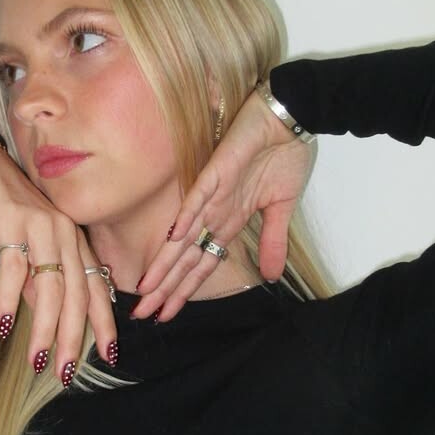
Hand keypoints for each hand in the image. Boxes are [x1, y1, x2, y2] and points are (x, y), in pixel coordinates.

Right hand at [0, 134, 117, 383]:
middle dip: (73, 337)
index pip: (94, 289)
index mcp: (74, 243)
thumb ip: (39, 282)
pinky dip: (9, 299)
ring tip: (36, 360)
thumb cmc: (5, 211)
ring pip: (50, 287)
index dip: (104, 323)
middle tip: (66, 372)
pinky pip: (14, 268)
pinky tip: (4, 324)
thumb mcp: (28, 251)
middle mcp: (65, 236)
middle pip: (76, 295)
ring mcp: (42, 228)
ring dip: (44, 328)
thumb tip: (45, 320)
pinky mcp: (13, 223)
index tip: (108, 355)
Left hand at [130, 88, 314, 321]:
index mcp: (228, 220)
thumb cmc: (285, 156)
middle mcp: (214, 212)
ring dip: (165, 264)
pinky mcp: (216, 172)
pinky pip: (198, 197)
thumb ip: (273, 243)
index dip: (184, 289)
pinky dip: (186, 218)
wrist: (292, 119)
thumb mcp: (283, 209)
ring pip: (183, 236)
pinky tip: (171, 239)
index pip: (200, 263)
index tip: (166, 314)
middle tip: (142, 315)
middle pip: (184, 258)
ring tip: (146, 291)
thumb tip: (270, 277)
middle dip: (164, 288)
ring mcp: (212, 193)